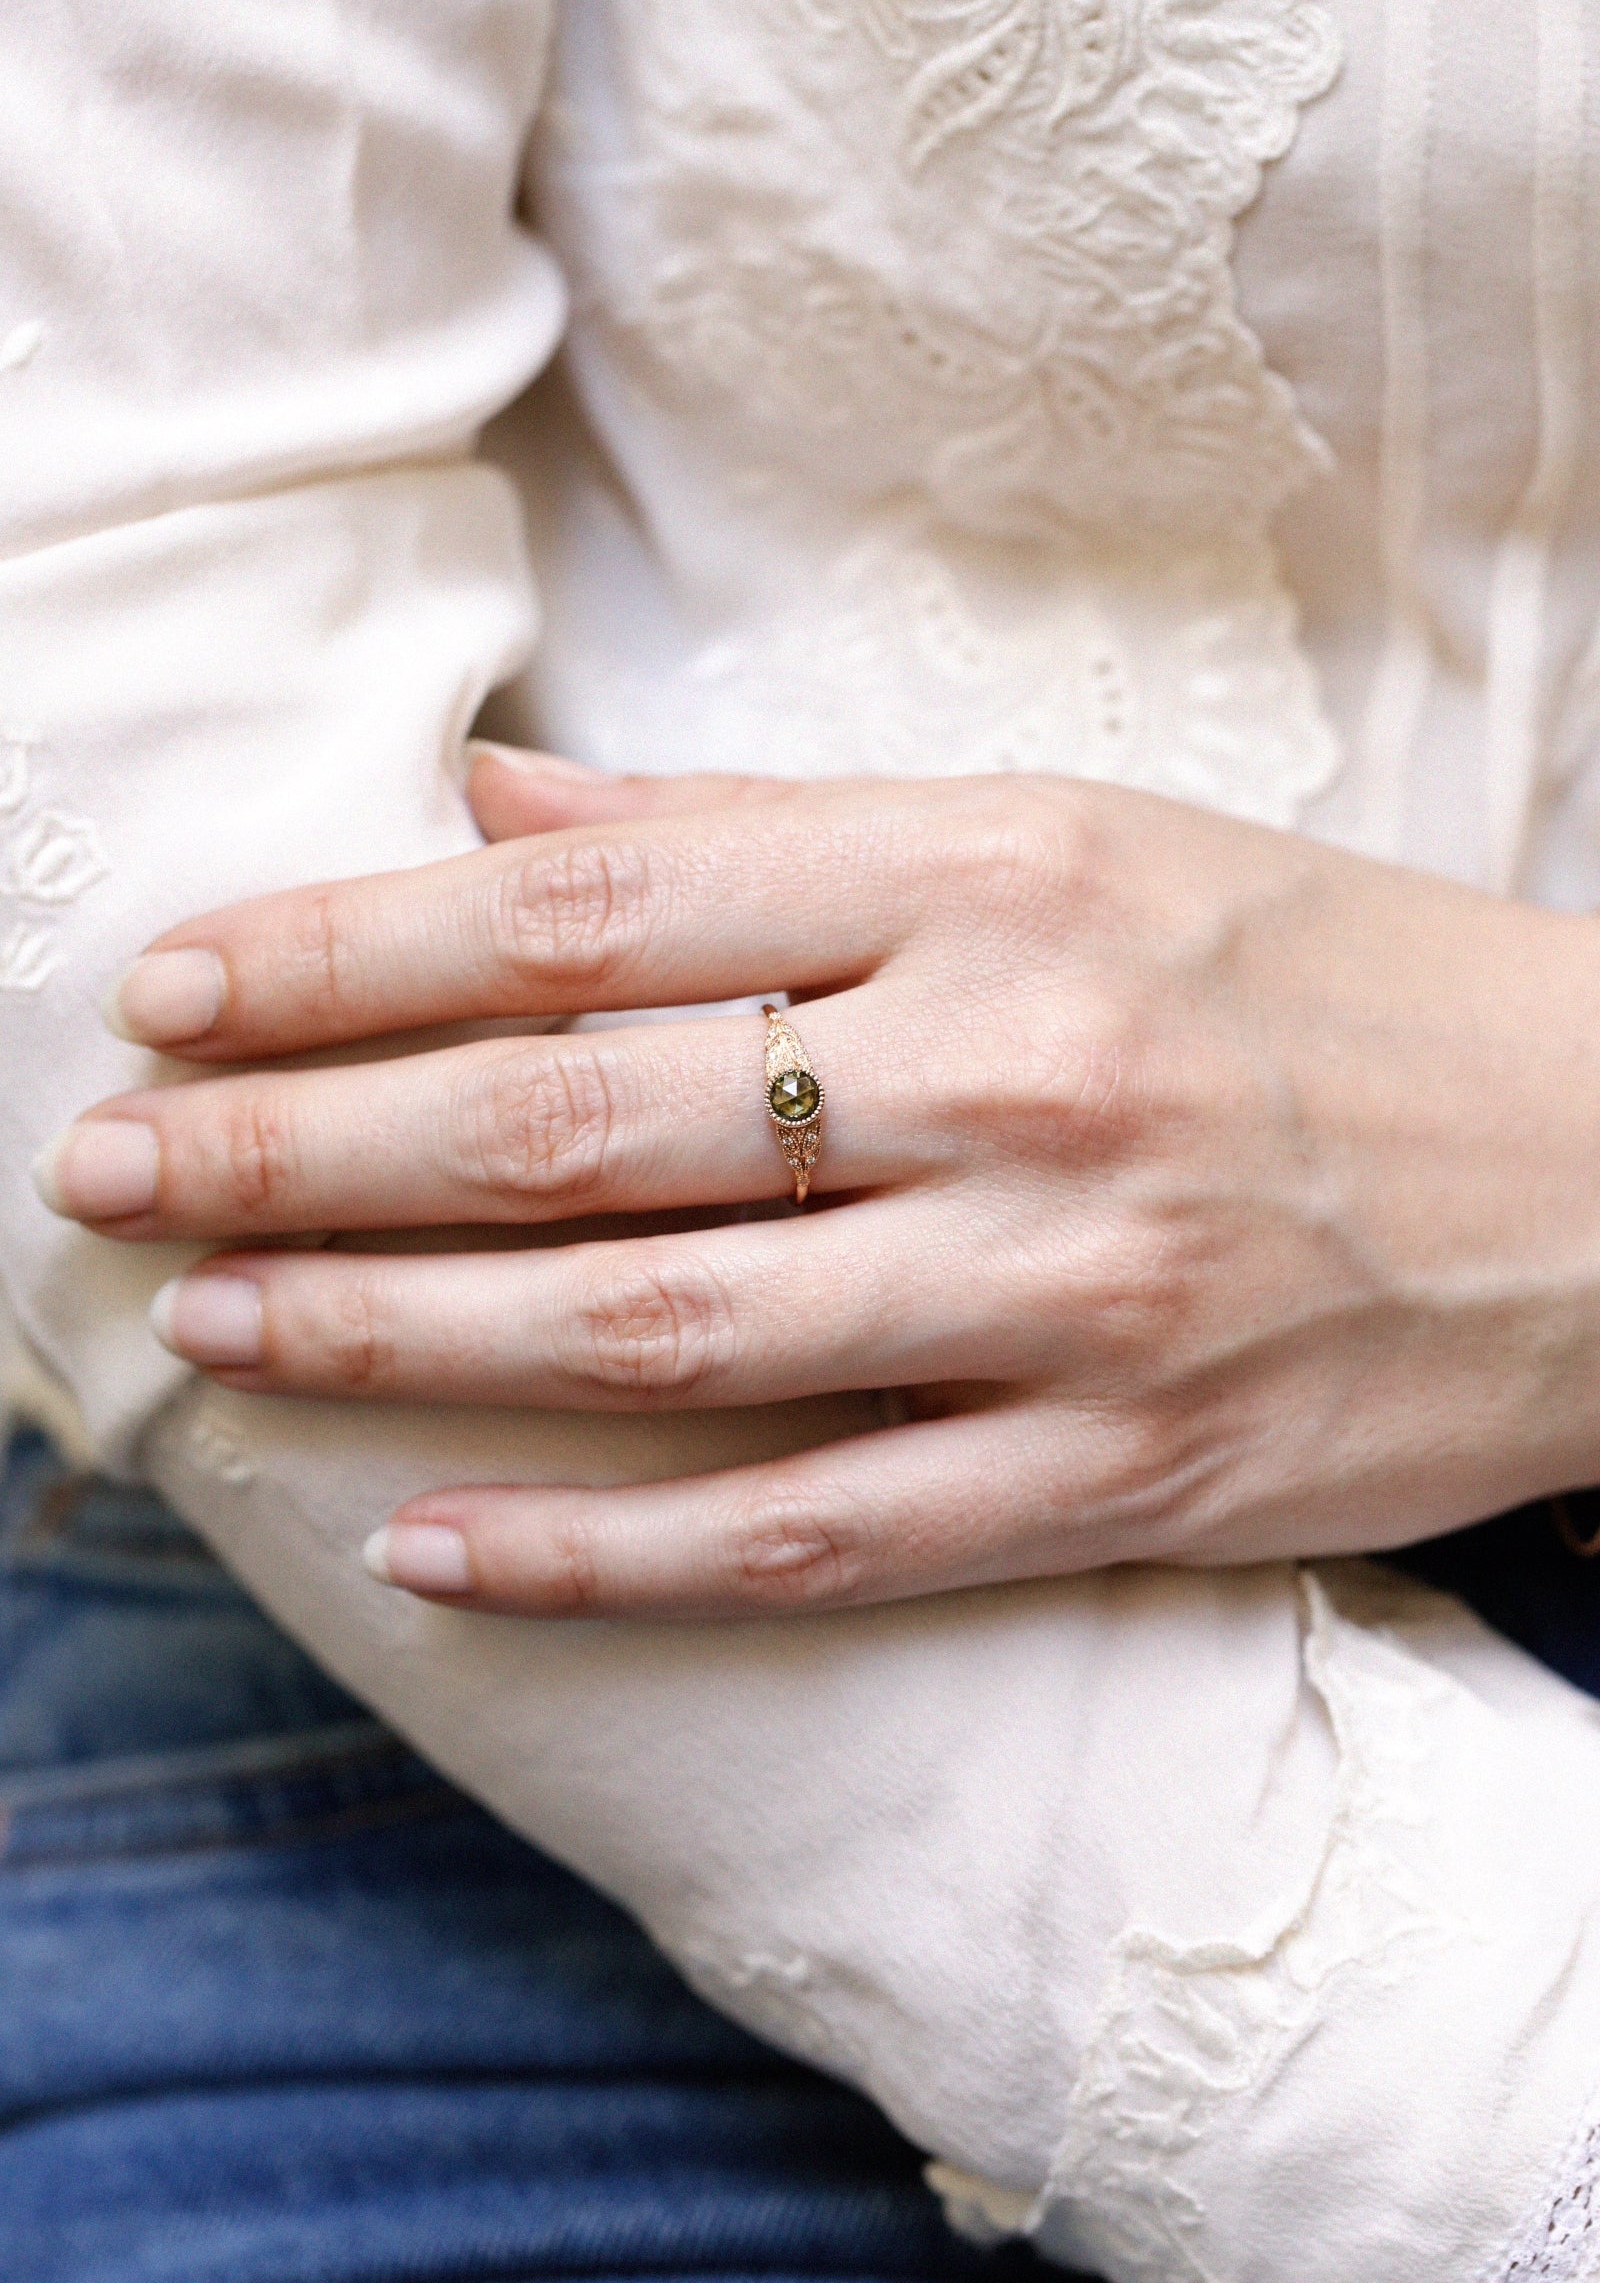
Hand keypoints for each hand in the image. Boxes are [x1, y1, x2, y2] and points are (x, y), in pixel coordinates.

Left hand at [36, 750, 1599, 1616]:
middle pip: (583, 1116)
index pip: (598, 907)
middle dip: (309, 1142)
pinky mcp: (1118, 1469)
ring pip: (661, 1325)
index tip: (180, 985)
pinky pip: (813, 1529)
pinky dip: (606, 1552)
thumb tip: (500, 820)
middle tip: (112, 1162)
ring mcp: (1065, 1287)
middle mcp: (1012, 1068)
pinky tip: (436, 1547)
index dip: (357, 949)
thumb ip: (772, 836)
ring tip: (218, 1326)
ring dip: (403, 1332)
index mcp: (993, 874)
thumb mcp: (1073, 836)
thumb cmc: (1318, 980)